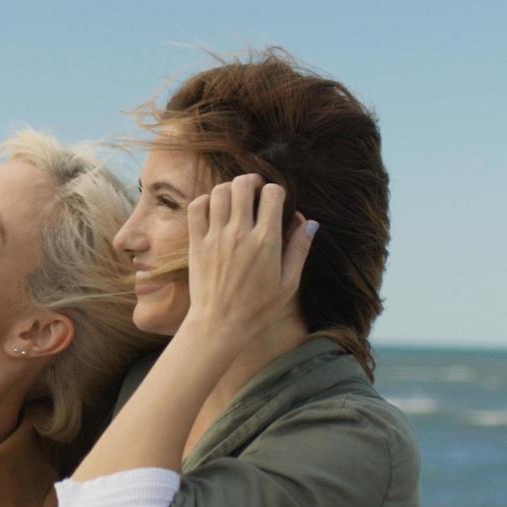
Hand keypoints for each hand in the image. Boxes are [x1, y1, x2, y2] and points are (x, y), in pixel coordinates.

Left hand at [184, 174, 315, 341]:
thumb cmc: (257, 308)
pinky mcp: (197, 243)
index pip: (272, 194)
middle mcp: (240, 233)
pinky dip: (206, 200)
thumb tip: (309, 222)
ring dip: (230, 189)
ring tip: (236, 199)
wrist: (219, 325)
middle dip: (252, 182)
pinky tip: (214, 209)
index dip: (277, 191)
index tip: (276, 201)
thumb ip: (299, 249)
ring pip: (219, 192)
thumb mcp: (288, 283)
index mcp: (266, 241)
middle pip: (243, 185)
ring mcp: (215, 236)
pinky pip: (196, 207)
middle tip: (255, 191)